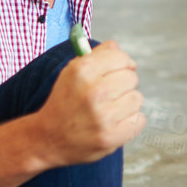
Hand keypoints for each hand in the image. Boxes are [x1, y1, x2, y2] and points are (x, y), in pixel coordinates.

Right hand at [31, 40, 144, 168]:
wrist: (47, 138)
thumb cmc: (64, 101)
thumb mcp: (72, 71)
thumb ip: (97, 55)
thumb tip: (119, 49)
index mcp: (83, 70)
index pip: (121, 57)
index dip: (121, 64)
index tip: (116, 71)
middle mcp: (94, 92)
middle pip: (131, 78)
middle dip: (123, 84)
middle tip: (109, 94)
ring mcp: (103, 116)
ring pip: (137, 98)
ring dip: (127, 103)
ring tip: (109, 109)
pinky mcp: (110, 137)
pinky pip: (139, 120)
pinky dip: (130, 122)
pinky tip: (114, 123)